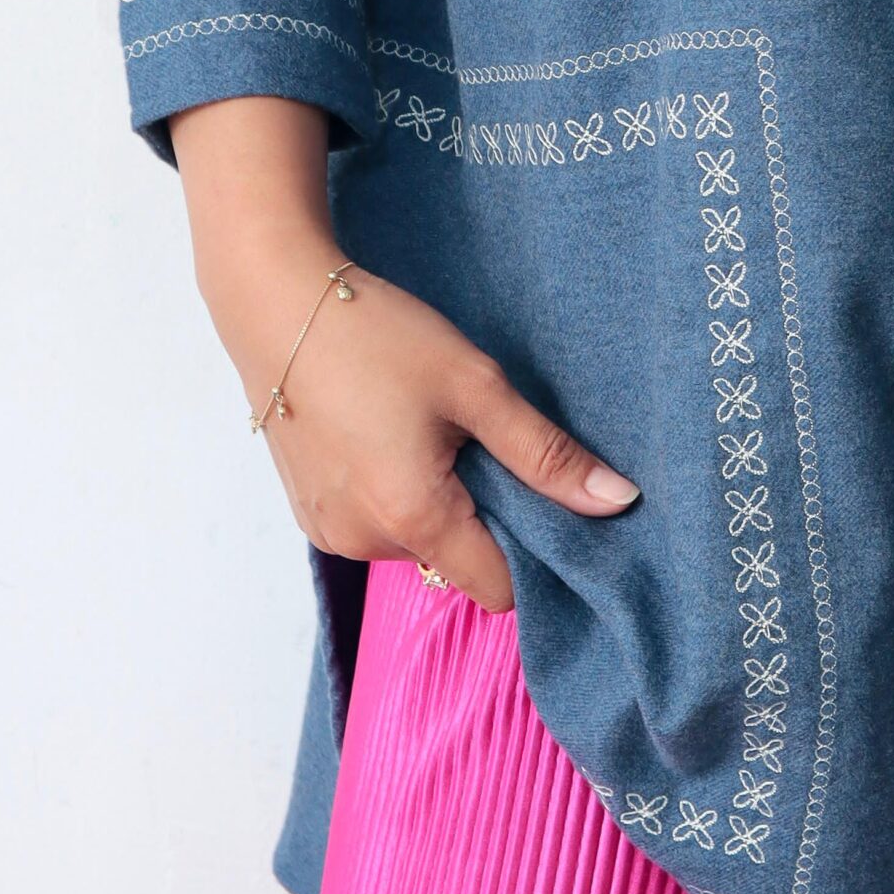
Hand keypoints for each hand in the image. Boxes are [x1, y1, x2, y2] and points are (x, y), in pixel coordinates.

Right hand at [168, 95, 636, 609]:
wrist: (277, 304)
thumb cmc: (379, 337)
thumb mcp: (476, 387)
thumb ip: (547, 455)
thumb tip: (617, 501)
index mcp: (413, 518)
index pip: (497, 589)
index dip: (533, 553)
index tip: (543, 499)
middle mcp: (364, 542)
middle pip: (456, 562)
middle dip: (483, 516)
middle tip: (480, 439)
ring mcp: (328, 531)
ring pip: (416, 542)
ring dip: (437, 503)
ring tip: (429, 428)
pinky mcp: (309, 512)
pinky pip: (375, 524)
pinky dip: (396, 494)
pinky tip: (391, 434)